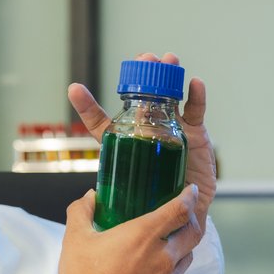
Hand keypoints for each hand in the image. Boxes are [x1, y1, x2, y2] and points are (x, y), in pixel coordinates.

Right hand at [22, 186, 203, 273]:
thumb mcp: (75, 238)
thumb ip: (83, 209)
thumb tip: (91, 196)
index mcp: (143, 235)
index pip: (180, 210)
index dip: (189, 197)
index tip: (190, 191)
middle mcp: (162, 258)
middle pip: (193, 233)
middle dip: (192, 221)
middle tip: (183, 217)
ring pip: (187, 257)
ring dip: (181, 248)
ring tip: (165, 247)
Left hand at [69, 52, 216, 229]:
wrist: (186, 214)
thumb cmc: (155, 203)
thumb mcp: (131, 198)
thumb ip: (117, 195)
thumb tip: (94, 199)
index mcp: (125, 143)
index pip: (101, 121)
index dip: (88, 105)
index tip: (75, 90)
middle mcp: (147, 131)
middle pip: (143, 98)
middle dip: (144, 75)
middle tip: (145, 60)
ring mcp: (172, 129)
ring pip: (170, 97)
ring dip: (170, 76)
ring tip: (169, 60)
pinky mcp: (195, 134)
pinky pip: (196, 111)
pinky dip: (197, 96)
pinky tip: (195, 84)